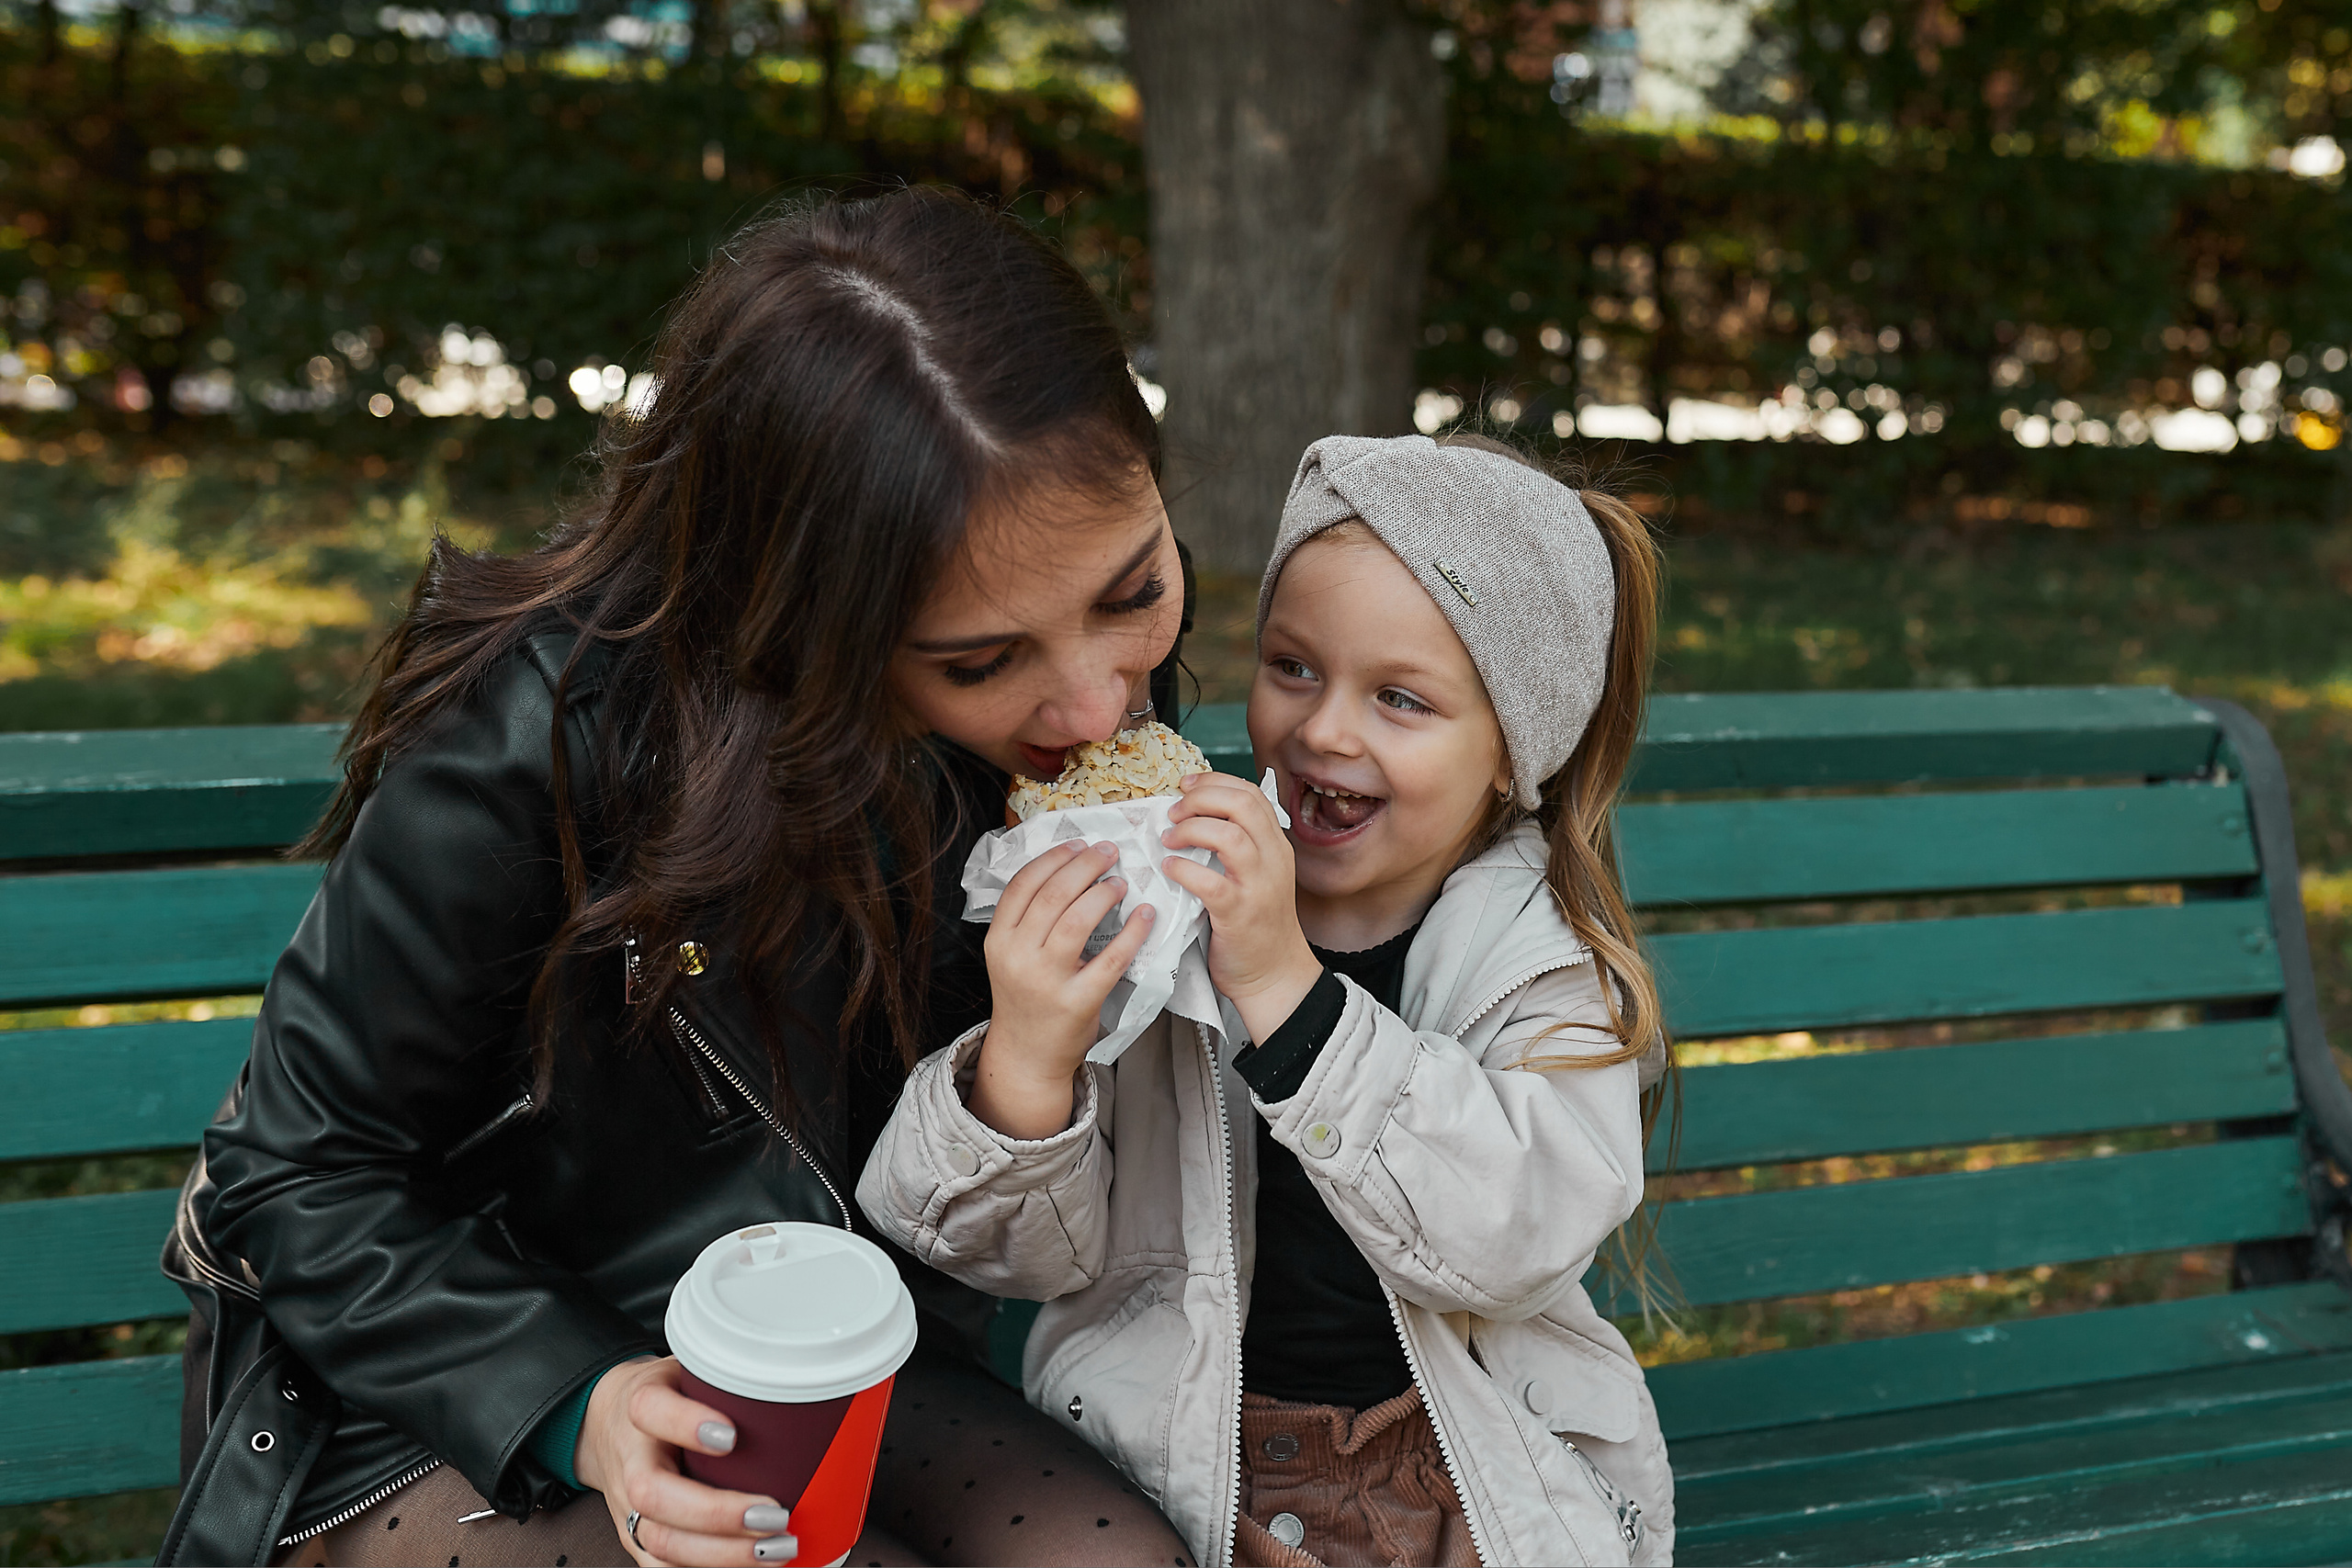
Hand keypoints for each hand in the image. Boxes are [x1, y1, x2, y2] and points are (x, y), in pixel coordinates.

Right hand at [575, 1356, 798, 1565]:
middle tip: (775, 1515)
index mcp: (640, 1406)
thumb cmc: (669, 1397)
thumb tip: (802, 1388)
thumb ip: (731, 1379)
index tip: (732, 1437)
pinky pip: (662, 1567)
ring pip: (660, 1540)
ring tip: (777, 1549)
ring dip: (722, 1554)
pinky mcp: (635, 1538)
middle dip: (716, 1513)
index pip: (650, 1409)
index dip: (687, 1424)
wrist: (608, 1427)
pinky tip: (753, 1566)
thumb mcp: (691, 1371)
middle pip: (651, 1492)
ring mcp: (627, 1505)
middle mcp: (629, 1459)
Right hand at [970, 839, 1156, 1138]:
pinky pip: (1111, 959)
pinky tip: (1144, 915)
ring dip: (1103, 893)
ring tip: (1119, 882)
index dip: (1053, 858)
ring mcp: (1047, 981)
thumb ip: (1028, 919)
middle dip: (1084, 866)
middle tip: (1108, 852)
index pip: (1022, 885)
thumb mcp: (1010, 955)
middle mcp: (1017, 957)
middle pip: (1051, 895)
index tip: (1078, 844)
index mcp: (999, 939)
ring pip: (1076, 921)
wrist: (1027, 1054)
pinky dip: (1131, 933)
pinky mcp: (1078, 1001)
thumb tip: (1068, 867)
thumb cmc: (1026, 996)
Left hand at [1161, 772, 1320, 1041]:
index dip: (1215, 782)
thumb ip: (1237, 846)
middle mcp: (1273, 860)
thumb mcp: (1257, 876)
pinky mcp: (1240, 914)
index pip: (1251, 795)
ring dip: (1192, 829)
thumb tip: (1193, 817)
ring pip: (1230, 836)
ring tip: (1169, 838)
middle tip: (1174, 811)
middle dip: (1201, 798)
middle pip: (1242, 804)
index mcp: (1276, 846)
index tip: (1187, 785)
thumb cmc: (1257, 925)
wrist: (1275, 975)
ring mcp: (1259, 887)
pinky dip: (1184, 869)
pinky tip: (1170, 869)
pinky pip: (1210, 881)